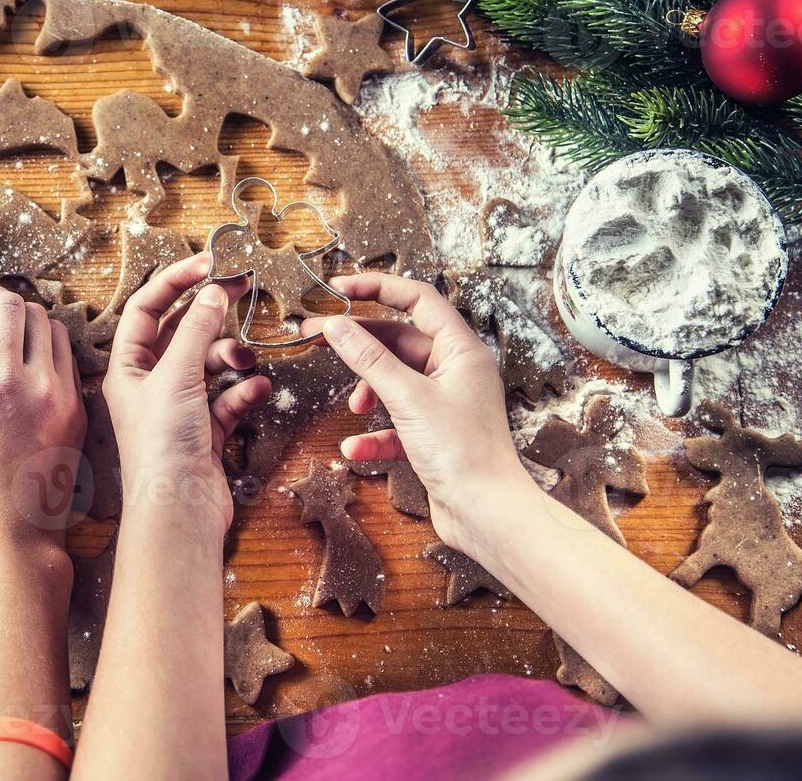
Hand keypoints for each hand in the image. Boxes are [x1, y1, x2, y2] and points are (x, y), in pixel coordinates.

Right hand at [0, 284, 86, 564]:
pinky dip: (48, 358)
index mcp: (1, 382)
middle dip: (7, 312)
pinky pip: (70, 365)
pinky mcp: (81, 414)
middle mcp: (42, 384)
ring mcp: (68, 398)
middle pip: (36, 313)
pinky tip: (23, 387)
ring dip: (30, 333)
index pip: (8, 307)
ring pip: (58, 336)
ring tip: (0, 364)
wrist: (16, 536)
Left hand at [103, 253, 269, 538]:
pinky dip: (242, 390)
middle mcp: (149, 384)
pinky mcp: (203, 432)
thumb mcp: (178, 377)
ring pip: (207, 364)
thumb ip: (198, 331)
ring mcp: (177, 409)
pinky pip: (226, 399)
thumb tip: (213, 292)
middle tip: (242, 288)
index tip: (209, 263)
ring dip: (229, 355)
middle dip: (210, 312)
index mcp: (127, 367)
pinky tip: (255, 388)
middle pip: (180, 333)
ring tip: (244, 358)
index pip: (147, 308)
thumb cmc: (161, 448)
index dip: (175, 281)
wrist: (178, 514)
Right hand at [306, 272, 539, 555]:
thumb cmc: (463, 453)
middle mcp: (455, 370)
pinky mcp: (434, 433)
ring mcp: (445, 402)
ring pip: (394, 381)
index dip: (377, 287)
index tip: (339, 289)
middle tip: (315, 337)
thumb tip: (337, 326)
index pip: (417, 299)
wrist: (487, 514)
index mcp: (461, 350)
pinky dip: (376, 433)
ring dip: (368, 392)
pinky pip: (397, 421)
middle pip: (398, 341)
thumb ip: (369, 359)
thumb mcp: (408, 398)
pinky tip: (357, 448)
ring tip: (353, 408)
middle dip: (358, 343)